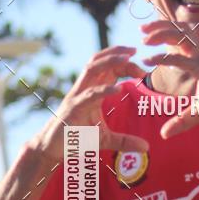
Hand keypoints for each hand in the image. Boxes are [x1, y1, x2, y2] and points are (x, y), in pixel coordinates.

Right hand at [30, 46, 149, 162]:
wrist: (52, 149)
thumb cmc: (76, 139)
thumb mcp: (106, 140)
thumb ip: (125, 141)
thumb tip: (146, 147)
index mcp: (92, 91)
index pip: (108, 69)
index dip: (124, 64)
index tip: (142, 68)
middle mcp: (84, 89)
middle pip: (99, 62)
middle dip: (117, 53)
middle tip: (135, 50)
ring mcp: (77, 97)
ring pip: (92, 70)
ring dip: (109, 61)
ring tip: (127, 58)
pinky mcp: (73, 109)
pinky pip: (89, 95)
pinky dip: (103, 90)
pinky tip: (118, 89)